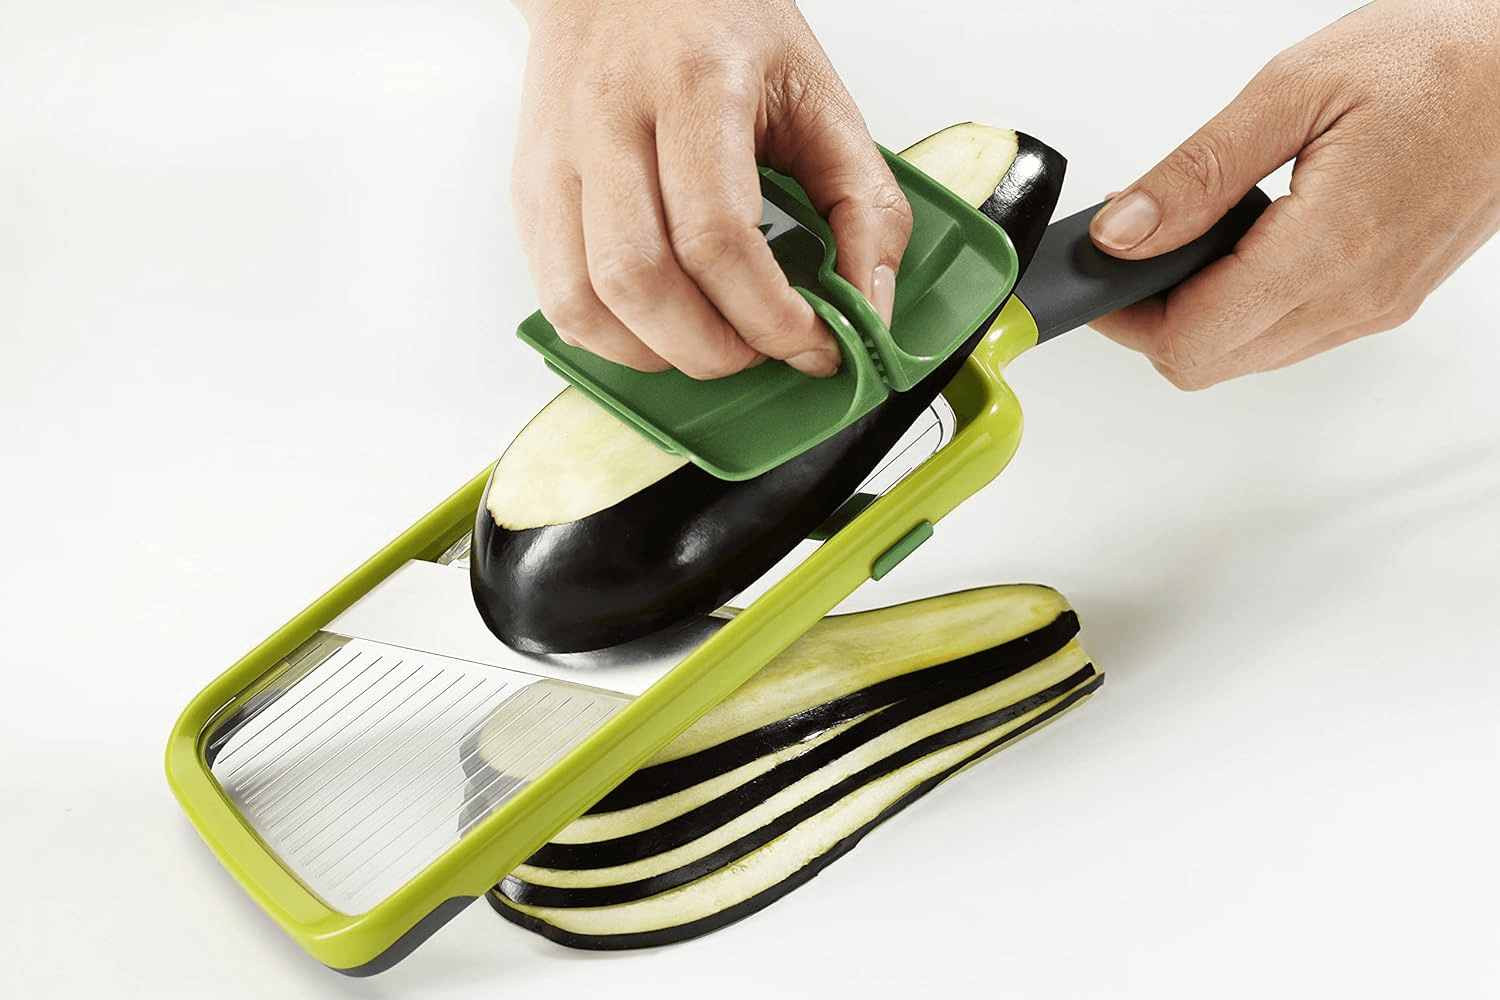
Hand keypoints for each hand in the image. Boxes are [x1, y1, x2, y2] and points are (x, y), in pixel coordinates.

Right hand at [510, 0, 911, 378]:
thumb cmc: (717, 24)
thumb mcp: (818, 95)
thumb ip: (863, 202)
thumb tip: (868, 308)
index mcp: (693, 84)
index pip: (718, 237)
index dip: (769, 316)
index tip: (812, 341)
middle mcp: (610, 119)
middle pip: (641, 280)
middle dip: (714, 348)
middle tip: (762, 348)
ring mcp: (558, 158)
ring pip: (584, 300)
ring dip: (657, 352)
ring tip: (711, 342)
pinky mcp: (531, 188)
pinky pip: (556, 295)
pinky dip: (610, 337)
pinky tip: (657, 327)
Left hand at [1088, 0, 1499, 389]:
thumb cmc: (1440, 60)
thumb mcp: (1293, 91)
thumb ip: (1197, 174)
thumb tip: (1123, 232)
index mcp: (1328, 250)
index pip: (1190, 341)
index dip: (1126, 316)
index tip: (1101, 273)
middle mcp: (1357, 297)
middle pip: (1211, 362)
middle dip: (1154, 318)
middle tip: (1135, 253)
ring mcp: (1378, 306)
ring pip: (1251, 355)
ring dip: (1202, 313)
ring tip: (1194, 235)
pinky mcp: (1391, 298)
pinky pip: (1294, 333)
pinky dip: (1250, 304)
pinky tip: (1248, 242)